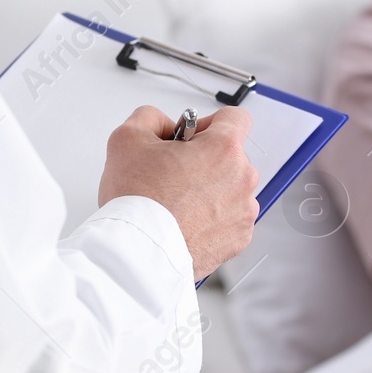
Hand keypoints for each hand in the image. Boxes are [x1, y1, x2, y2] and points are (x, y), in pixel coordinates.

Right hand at [98, 105, 260, 280]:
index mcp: (224, 149)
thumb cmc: (138, 203)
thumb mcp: (127, 139)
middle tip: (172, 174)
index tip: (192, 138)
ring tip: (176, 203)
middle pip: (230, 156)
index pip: (236, 118)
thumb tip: (162, 124)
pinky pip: (230, 218)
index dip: (210, 123)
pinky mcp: (239, 238)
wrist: (138, 254)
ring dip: (210, 191)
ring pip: (230, 189)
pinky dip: (212, 219)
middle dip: (204, 160)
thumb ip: (149, 118)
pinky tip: (185, 222)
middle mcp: (242, 178)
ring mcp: (244, 211)